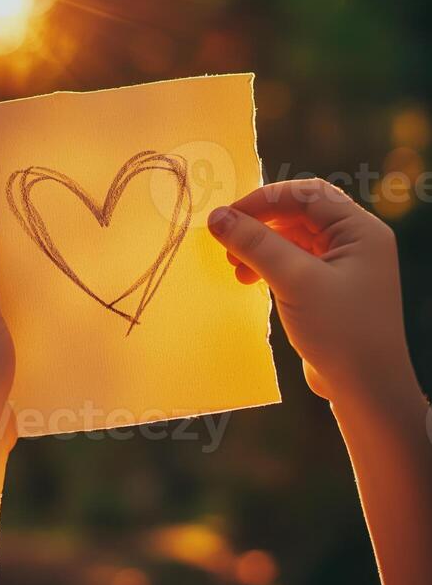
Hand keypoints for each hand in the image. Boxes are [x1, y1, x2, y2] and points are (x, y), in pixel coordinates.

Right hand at [208, 179, 413, 406]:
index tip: (229, 216)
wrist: (367, 390)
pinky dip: (269, 266)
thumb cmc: (340, 331)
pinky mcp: (330, 290)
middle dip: (260, 225)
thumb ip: (255, 244)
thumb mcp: (294, 281)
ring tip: (235, 267)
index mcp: (360, 230)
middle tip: (227, 241)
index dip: (265, 199)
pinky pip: (294, 263)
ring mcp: (344, 267)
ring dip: (261, 247)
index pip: (307, 194)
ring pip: (293, 239)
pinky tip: (250, 281)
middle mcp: (356, 242)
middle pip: (299, 214)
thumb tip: (217, 216)